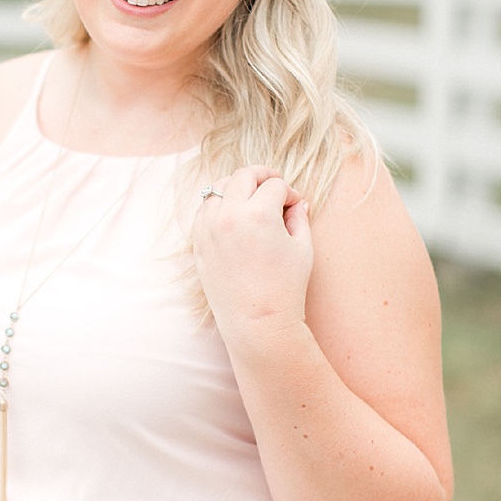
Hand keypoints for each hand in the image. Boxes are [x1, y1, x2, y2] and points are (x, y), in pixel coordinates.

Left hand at [192, 166, 313, 351]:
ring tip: (250, 198)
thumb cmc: (285, 288)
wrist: (258, 324)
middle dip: (262, 176)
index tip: (296, 205)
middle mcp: (229, 216)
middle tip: (274, 185)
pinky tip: (232, 215)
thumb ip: (299, 218)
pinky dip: (217, 206)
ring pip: (217, 188)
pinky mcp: (198, 244)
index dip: (289, 192)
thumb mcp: (301, 249)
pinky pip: (203, 211)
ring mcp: (209, 229)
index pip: (275, 186)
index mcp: (259, 214)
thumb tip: (298, 203)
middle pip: (243, 176)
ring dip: (236, 188)